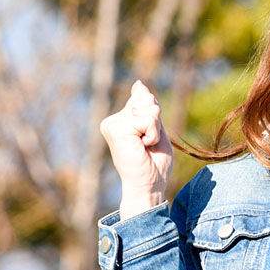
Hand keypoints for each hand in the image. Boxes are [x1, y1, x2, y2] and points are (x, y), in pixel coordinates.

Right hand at [100, 80, 173, 216]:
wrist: (149, 185)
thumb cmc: (154, 164)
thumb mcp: (155, 129)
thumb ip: (148, 108)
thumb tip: (139, 84)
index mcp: (121, 119)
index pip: (145, 97)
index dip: (155, 116)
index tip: (147, 138)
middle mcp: (113, 120)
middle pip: (148, 99)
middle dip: (157, 121)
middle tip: (148, 143)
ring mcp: (112, 124)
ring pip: (149, 108)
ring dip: (155, 130)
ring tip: (145, 146)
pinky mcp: (116, 129)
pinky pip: (147, 119)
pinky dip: (152, 134)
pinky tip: (143, 147)